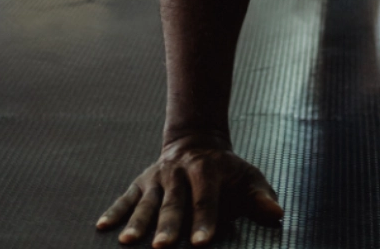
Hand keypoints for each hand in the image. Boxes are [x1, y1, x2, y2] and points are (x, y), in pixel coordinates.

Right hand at [96, 135, 282, 246]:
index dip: (205, 220)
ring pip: (147, 201)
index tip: (203, 243)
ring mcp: (158, 177)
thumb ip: (260, 195)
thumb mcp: (247, 176)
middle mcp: (180, 172)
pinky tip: (102, 227)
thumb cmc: (226, 169)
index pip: (207, 198)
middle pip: (174, 203)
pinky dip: (114, 211)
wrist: (197, 141)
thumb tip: (277, 214)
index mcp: (208, 169)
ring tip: (128, 241)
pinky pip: (125, 197)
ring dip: (137, 221)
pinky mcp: (141, 182)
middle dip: (168, 226)